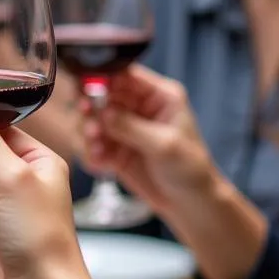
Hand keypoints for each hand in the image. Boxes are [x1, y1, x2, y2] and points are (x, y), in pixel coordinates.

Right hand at [83, 65, 216, 218]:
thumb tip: (102, 112)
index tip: (87, 91)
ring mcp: (123, 128)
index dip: (102, 79)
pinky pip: (90, 143)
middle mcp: (137, 107)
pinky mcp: (114, 148)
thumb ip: (131, 126)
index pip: (124, 75)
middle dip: (91, 109)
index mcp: (158, 95)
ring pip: (91, 119)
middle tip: (90, 124)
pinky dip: (90, 152)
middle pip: (101, 95)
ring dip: (88, 133)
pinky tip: (100, 163)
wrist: (190, 203)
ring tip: (96, 148)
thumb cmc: (191, 170)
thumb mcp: (164, 144)